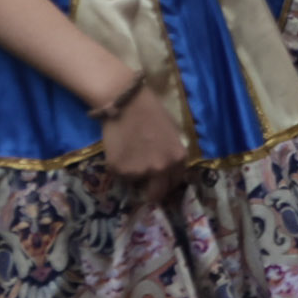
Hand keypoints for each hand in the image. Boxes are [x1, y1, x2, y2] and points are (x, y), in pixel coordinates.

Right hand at [97, 77, 189, 197]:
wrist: (128, 104)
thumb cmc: (152, 113)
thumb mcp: (172, 134)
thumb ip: (171, 154)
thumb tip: (168, 170)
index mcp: (178, 158)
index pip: (175, 182)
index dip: (168, 182)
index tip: (161, 181)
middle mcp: (161, 168)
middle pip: (157, 194)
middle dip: (152, 192)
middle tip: (146, 184)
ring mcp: (139, 171)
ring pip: (135, 182)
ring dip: (134, 173)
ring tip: (132, 153)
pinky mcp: (118, 170)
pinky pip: (120, 175)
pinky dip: (120, 167)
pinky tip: (121, 150)